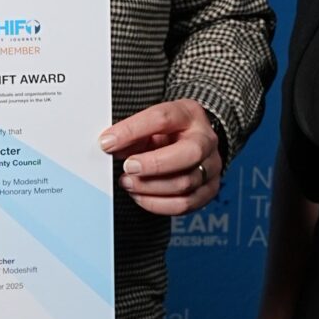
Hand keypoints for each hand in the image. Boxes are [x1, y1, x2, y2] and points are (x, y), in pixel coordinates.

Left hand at [102, 99, 221, 216]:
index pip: (162, 118)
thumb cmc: (169, 131)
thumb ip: (131, 133)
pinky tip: (140, 196)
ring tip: (128, 183)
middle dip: (153, 164)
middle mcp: (206, 140)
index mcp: (188, 114)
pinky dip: (157, 204)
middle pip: (188, 153)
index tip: (107, 142)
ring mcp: (211, 166)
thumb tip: (110, 145)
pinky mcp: (209, 190)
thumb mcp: (150, 123)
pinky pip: (184, 204)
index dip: (131, 131)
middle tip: (128, 167)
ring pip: (185, 183)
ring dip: (149, 187)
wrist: (194, 141)